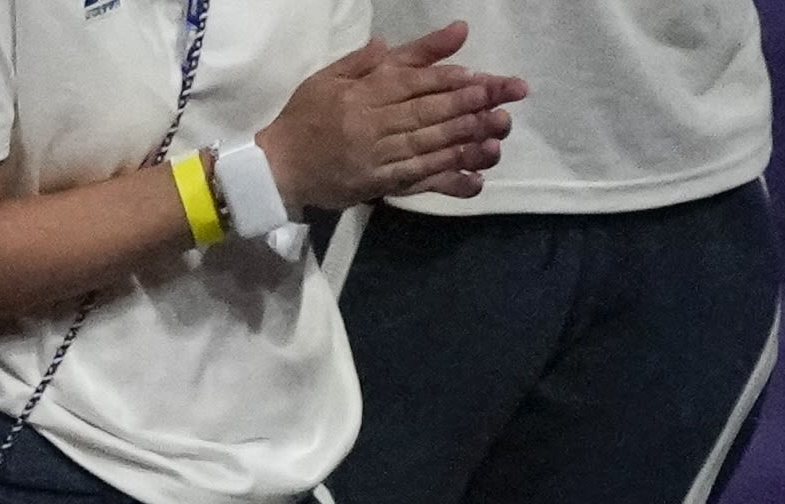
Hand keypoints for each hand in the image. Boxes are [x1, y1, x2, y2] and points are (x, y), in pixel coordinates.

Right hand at [258, 27, 522, 217]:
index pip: (415, 82)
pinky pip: (417, 179)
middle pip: (429, 111)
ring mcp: (376, 155)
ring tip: (499, 131)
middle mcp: (372, 122)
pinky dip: (447, 178)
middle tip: (507, 98)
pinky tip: (476, 176)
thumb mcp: (332, 76)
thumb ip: (370, 59)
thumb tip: (394, 40)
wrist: (277, 166)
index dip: (452, 80)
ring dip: (466, 138)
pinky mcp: (377, 184)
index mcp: (364, 92)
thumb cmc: (306, 116)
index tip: (485, 77)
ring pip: (428, 144)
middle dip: (471, 103)